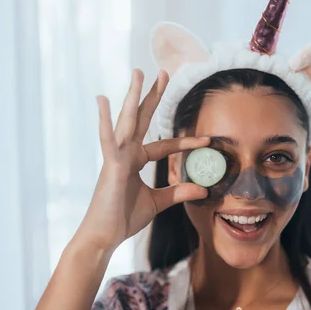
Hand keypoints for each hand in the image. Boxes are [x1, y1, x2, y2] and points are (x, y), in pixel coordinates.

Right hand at [75, 69, 208, 250]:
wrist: (104, 237)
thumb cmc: (124, 219)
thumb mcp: (157, 202)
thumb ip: (178, 192)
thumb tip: (203, 189)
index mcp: (135, 161)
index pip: (164, 146)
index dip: (186, 143)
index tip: (207, 140)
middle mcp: (125, 153)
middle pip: (142, 119)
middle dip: (153, 96)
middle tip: (164, 72)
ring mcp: (116, 157)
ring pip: (128, 121)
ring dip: (134, 96)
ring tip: (139, 72)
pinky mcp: (110, 165)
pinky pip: (108, 139)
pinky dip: (104, 120)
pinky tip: (103, 99)